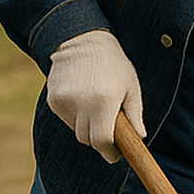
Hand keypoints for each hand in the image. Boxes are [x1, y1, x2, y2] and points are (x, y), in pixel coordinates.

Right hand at [46, 29, 142, 161]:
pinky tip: (83, 97)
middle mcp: (81, 103)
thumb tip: (140, 138)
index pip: (102, 141)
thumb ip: (134, 114)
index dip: (110, 152)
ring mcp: (64, 102)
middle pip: (88, 140)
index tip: (115, 154)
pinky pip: (67, 120)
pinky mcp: (53, 100)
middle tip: (110, 127)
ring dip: (87, 127)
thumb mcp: (131, 87)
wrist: (82, 40)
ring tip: (96, 105)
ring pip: (77, 131)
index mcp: (104, 101)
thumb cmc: (113, 64)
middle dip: (100, 139)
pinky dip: (76, 117)